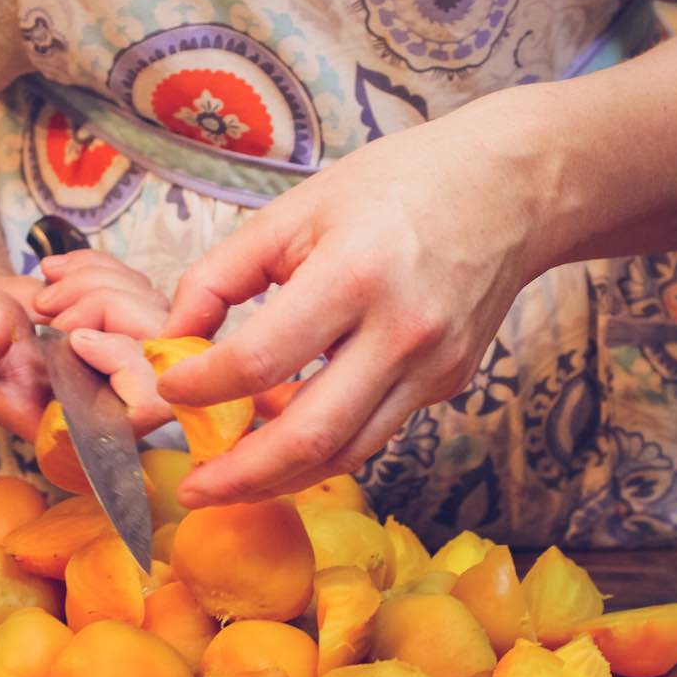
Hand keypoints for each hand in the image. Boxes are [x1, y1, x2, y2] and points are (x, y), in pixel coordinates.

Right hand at [35, 250, 173, 432]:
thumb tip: (1, 327)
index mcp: (74, 420)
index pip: (143, 407)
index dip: (123, 364)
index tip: (70, 334)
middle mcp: (109, 392)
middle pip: (161, 348)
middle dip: (104, 305)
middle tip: (48, 302)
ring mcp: (124, 351)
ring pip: (152, 307)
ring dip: (95, 282)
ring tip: (44, 292)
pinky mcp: (125, 316)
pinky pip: (138, 283)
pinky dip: (99, 267)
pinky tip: (56, 272)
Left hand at [158, 102, 554, 507]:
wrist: (509, 190)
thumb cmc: (396, 187)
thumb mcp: (295, 210)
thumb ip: (220, 276)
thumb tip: (169, 340)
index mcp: (354, 275)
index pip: (259, 359)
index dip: (202, 386)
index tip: (167, 388)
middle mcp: (401, 332)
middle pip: (309, 436)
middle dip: (240, 476)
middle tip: (191, 489)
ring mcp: (432, 367)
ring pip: (347, 453)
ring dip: (280, 478)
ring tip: (228, 481)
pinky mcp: (447, 384)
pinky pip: (374, 431)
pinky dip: (323, 446)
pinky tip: (283, 439)